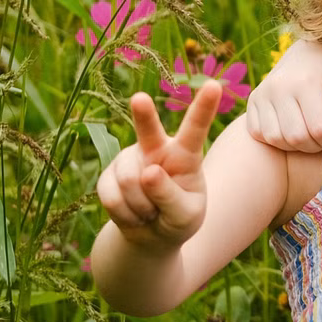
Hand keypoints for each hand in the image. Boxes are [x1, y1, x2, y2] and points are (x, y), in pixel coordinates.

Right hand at [97, 82, 222, 248]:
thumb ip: (170, 196)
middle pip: (148, 129)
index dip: (204, 107)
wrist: (150, 235)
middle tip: (140, 99)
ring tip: (150, 211)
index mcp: (185, 154)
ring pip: (130, 181)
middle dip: (143, 114)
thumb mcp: (185, 215)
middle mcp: (155, 148)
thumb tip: (147, 172)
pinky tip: (133, 214)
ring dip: (142, 207)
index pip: (195, 129)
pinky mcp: (107, 176)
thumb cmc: (177, 219)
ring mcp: (129, 159)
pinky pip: (112, 197)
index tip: (214, 85)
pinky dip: (125, 215)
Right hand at [244, 37, 321, 152]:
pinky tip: (291, 127)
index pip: (320, 130)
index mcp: (308, 82)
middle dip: (315, 145)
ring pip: (277, 140)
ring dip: (296, 145)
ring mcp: (262, 93)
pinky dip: (277, 139)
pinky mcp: (252, 101)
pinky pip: (260, 135)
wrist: (307, 53)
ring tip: (308, 131)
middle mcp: (280, 87)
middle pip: (297, 138)